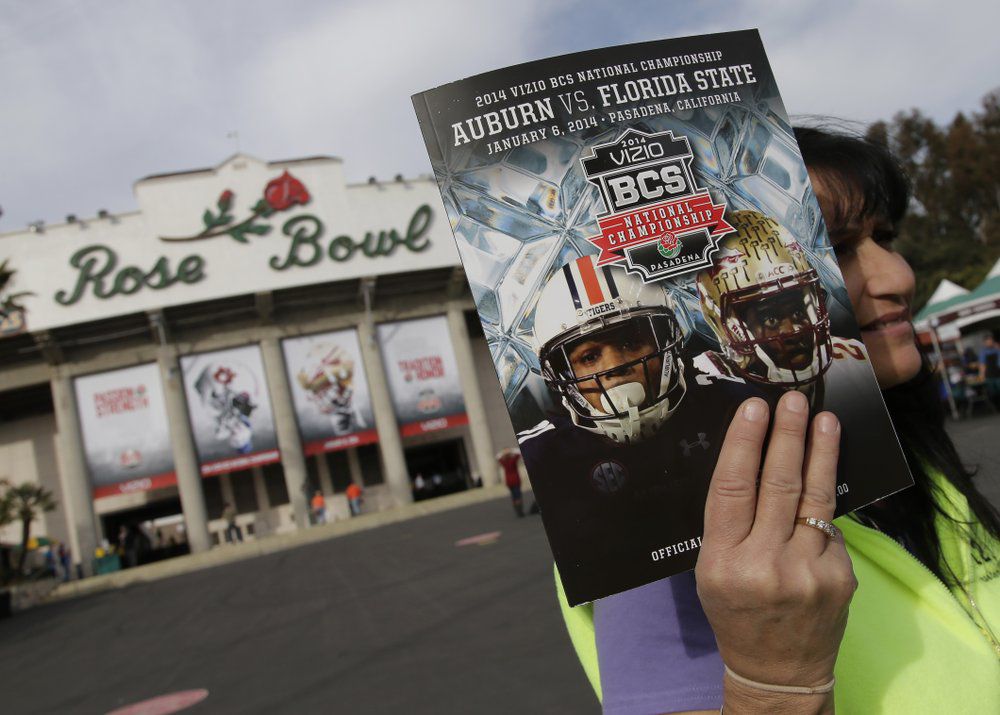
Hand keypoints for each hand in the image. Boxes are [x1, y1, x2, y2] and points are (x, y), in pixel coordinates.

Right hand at [695, 391, 856, 689]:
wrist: (778, 667)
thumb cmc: (735, 610)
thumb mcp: (711, 570)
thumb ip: (730, 523)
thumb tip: (752, 459)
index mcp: (722, 562)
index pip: (733, 489)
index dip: (744, 444)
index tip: (754, 409)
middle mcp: (765, 565)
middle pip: (778, 485)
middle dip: (787, 436)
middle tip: (792, 400)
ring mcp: (808, 572)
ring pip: (814, 498)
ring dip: (820, 452)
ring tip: (823, 418)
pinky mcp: (841, 578)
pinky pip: (830, 526)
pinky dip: (823, 502)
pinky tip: (823, 478)